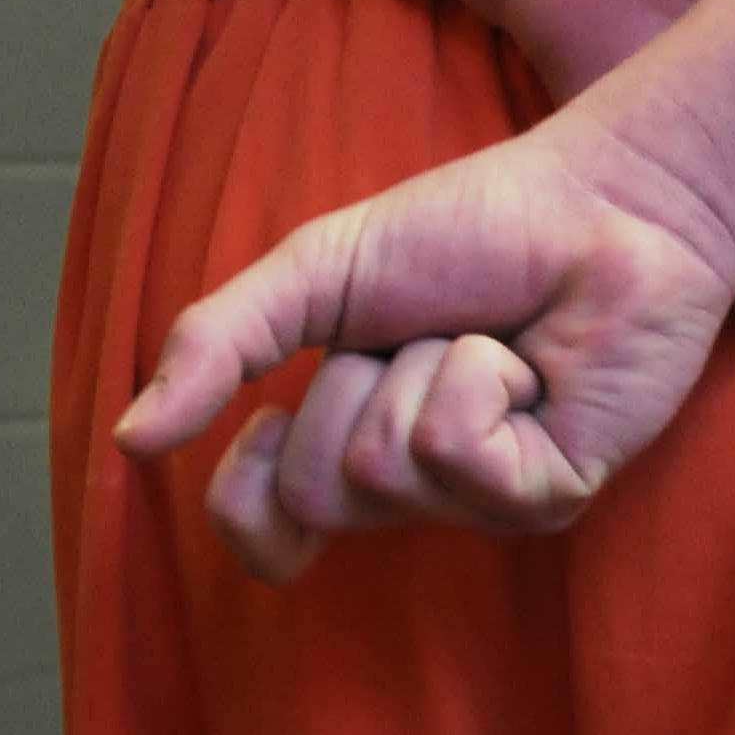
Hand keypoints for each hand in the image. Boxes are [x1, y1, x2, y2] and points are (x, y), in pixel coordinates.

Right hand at [114, 104, 734, 582]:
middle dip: (353, 388)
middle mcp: (423, 488)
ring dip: (422, 371)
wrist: (604, 201)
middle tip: (428, 335)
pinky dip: (476, 379)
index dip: (246, 494)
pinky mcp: (552, 494)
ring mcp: (489, 500)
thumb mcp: (319, 272)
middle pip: (319, 492)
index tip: (270, 420)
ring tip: (491, 341)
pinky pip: (455, 451)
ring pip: (384, 470)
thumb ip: (218, 345)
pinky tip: (534, 364)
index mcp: (360, 445)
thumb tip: (130, 440)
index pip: (266, 533)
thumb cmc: (478, 231)